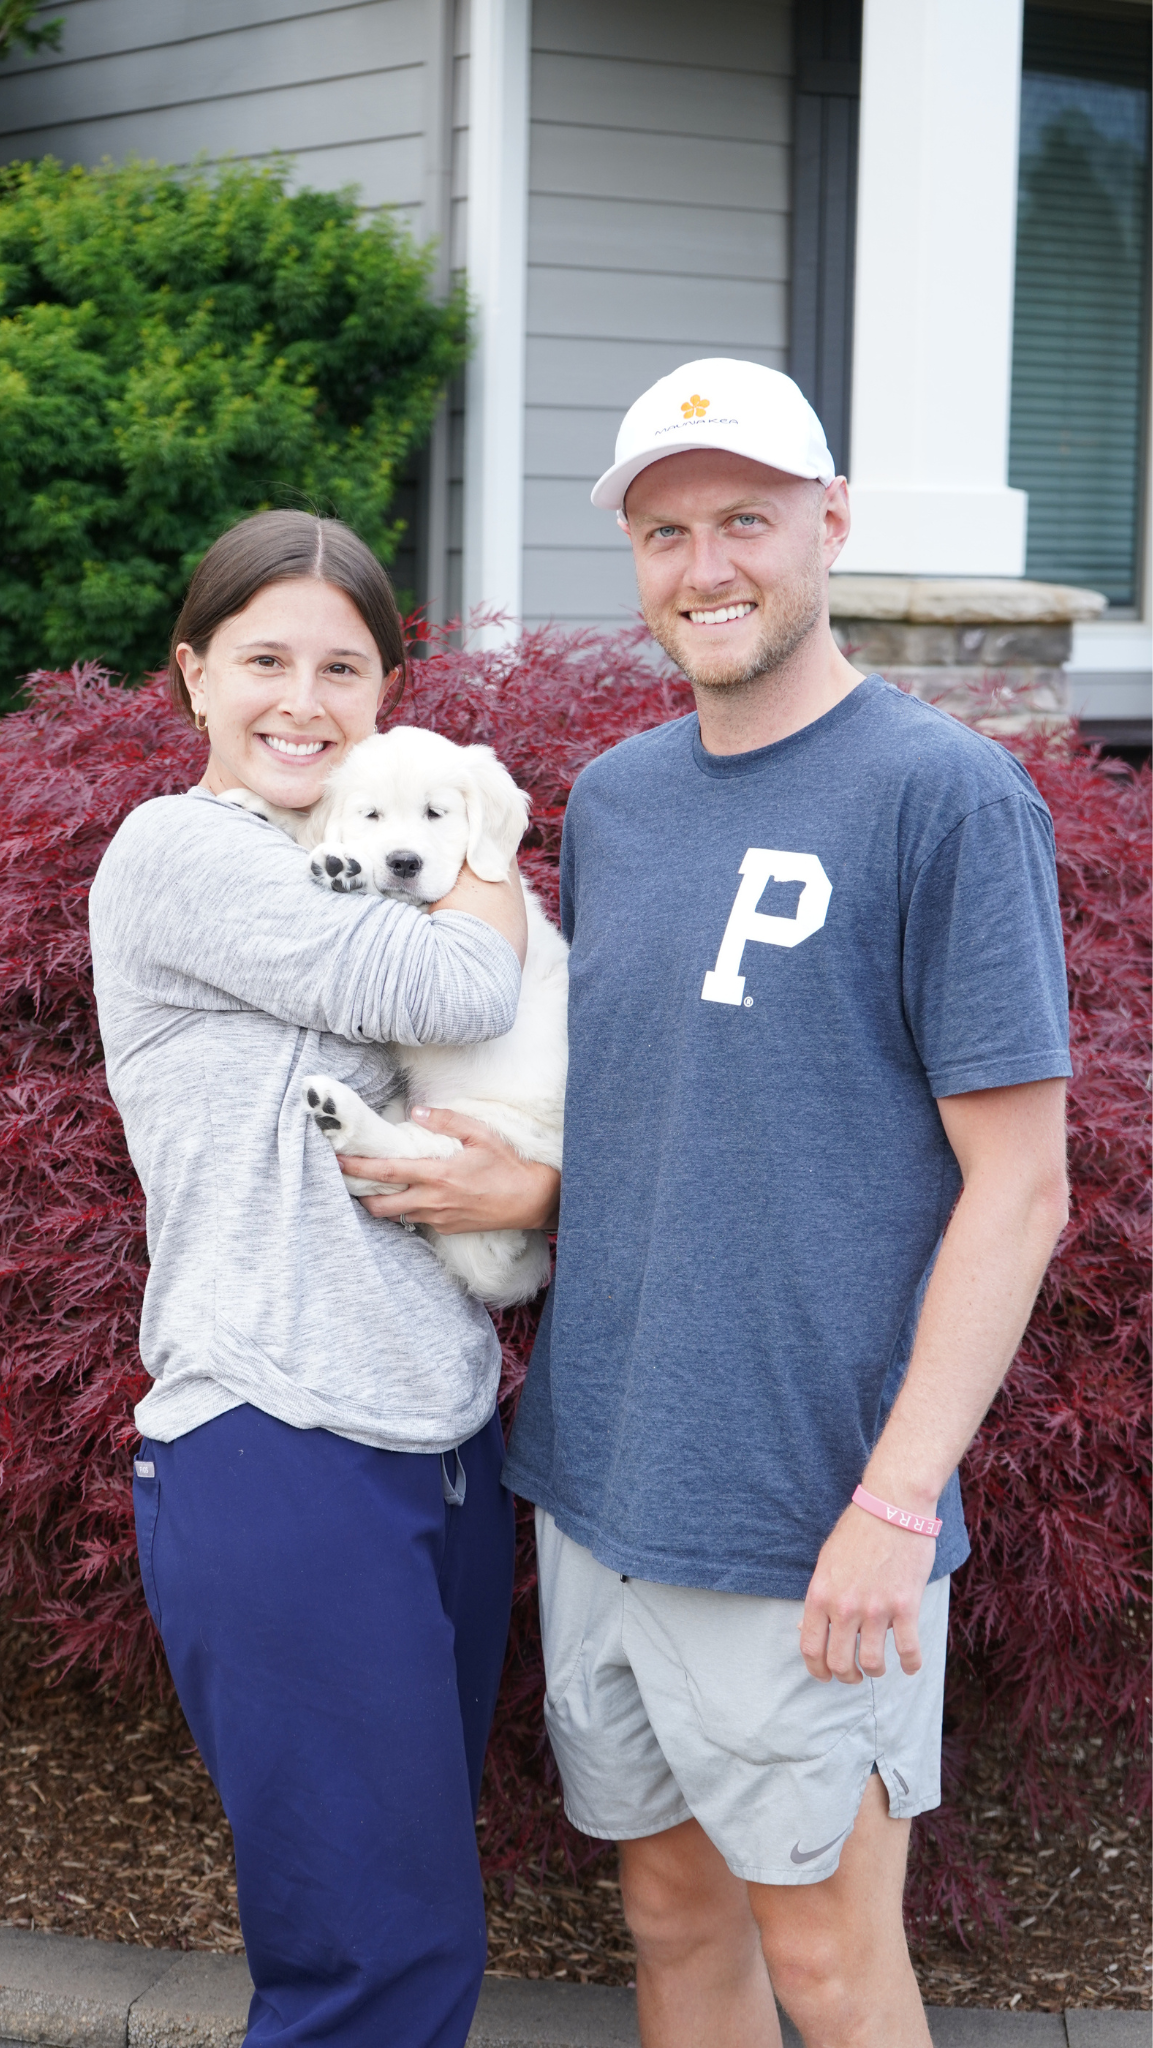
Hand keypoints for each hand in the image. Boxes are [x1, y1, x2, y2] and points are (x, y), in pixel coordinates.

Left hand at [338, 1106, 559, 1234]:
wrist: (530, 1201)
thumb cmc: (507, 1165)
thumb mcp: (481, 1134)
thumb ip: (447, 1121)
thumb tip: (418, 1110)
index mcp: (438, 1175)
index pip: (387, 1172)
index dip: (358, 1168)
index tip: (338, 1160)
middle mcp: (433, 1200)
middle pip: (380, 1205)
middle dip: (359, 1194)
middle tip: (346, 1180)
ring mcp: (439, 1218)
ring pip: (396, 1215)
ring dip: (381, 1203)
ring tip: (372, 1187)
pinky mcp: (447, 1228)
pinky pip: (418, 1219)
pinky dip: (407, 1208)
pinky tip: (410, 1195)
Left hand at [799, 1501, 935, 1685]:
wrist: (892, 1508)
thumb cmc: (858, 1532)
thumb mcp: (826, 1562)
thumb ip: (819, 1598)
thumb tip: (805, 1629)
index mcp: (820, 1595)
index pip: (811, 1647)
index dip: (817, 1670)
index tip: (826, 1676)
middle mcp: (844, 1606)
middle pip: (840, 1663)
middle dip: (847, 1677)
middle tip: (854, 1675)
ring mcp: (876, 1609)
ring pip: (872, 1663)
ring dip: (875, 1671)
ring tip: (878, 1667)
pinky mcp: (905, 1606)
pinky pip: (908, 1650)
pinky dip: (910, 1664)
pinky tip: (910, 1665)